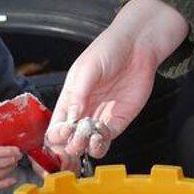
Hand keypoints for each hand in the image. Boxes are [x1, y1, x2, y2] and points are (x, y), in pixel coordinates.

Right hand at [47, 0, 187, 159]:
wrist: (137, 46)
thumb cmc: (109, 50)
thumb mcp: (87, 69)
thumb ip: (78, 94)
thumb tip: (70, 118)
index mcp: (69, 99)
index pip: (56, 126)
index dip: (56, 135)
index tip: (63, 132)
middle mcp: (83, 111)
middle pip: (69, 140)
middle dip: (69, 146)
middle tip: (75, 141)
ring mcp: (100, 117)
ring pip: (88, 144)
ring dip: (85, 147)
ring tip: (88, 139)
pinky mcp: (118, 120)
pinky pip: (107, 139)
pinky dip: (101, 142)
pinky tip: (101, 134)